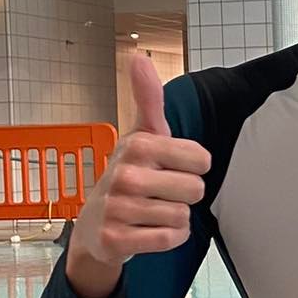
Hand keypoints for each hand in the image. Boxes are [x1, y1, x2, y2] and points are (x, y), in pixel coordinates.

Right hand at [65, 58, 210, 297]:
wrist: (95, 225)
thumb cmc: (129, 175)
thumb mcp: (141, 135)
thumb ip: (148, 98)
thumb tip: (138, 57)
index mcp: (137, 145)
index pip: (202, 160)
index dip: (194, 167)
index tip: (171, 167)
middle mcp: (124, 174)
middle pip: (195, 190)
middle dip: (184, 196)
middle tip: (160, 193)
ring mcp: (118, 208)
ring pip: (183, 217)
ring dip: (174, 218)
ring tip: (152, 212)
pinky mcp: (116, 240)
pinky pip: (169, 239)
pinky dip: (167, 238)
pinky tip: (148, 230)